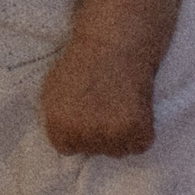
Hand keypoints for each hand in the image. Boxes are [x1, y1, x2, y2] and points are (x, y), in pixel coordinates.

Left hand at [41, 35, 159, 156]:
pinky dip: (141, 132)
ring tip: (121, 106)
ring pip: (119, 151)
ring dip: (122, 136)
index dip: (79, 132)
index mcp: (58, 126)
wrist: (114, 44)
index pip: (68, 148)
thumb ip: (57, 118)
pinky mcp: (137, 131)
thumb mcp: (53, 91)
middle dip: (100, 134)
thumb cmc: (83, 62)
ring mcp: (111, 135)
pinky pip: (140, 145)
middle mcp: (83, 135)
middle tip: (107, 106)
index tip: (87, 115)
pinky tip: (136, 109)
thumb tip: (63, 136)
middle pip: (95, 150)